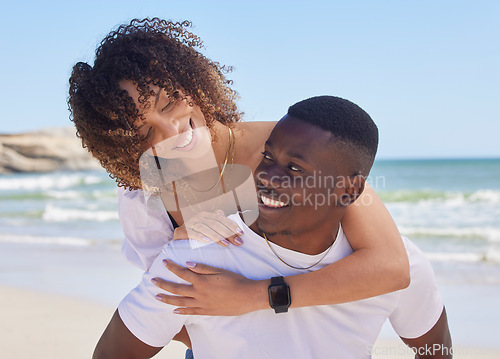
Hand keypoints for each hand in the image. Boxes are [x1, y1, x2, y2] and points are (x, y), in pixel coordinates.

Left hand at [152, 260, 268, 315]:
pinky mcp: (207, 311)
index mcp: (202, 281)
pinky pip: (191, 312)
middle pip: (176, 289)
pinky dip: (181, 311)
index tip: (164, 262)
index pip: (182, 273)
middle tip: (152, 281)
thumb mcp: (220, 270)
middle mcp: (199, 293)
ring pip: (180, 302)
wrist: (247, 296)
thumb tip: (187, 264)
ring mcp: (202, 304)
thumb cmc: (236, 280)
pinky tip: (174, 311)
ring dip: (167, 299)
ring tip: (157, 297)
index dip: (172, 267)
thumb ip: (203, 268)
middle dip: (163, 284)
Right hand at [173, 210, 243, 246]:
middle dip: (228, 233)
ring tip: (226, 243)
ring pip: (205, 227)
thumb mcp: (207, 230)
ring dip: (216, 236)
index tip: (241, 234)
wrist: (176, 243)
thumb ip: (215, 222)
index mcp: (206, 215)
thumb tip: (222, 213)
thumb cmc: (195, 237)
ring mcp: (189, 223)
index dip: (231, 226)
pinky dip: (200, 236)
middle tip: (237, 242)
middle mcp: (198, 217)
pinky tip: (207, 241)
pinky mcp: (180, 231)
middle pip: (215, 224)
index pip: (221, 219)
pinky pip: (191, 233)